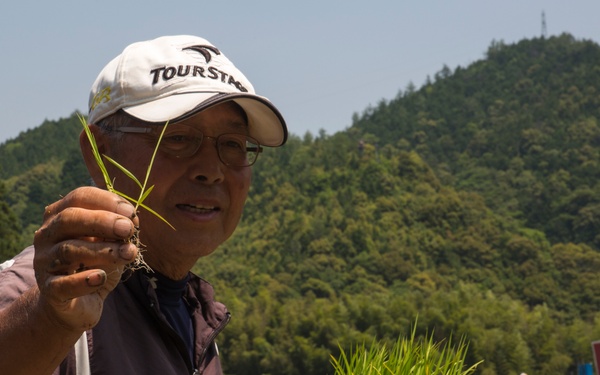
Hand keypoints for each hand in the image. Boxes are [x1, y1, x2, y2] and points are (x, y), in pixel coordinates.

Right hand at [33, 186, 138, 331]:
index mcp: (60, 215)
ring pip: (69, 250)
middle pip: (69, 219)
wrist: (74, 304)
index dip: (106, 201)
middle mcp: (46, 235)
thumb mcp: (110, 243)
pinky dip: (84, 280)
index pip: (79, 197)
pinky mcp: (48, 291)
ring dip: (103, 251)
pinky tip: (101, 277)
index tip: (131, 213)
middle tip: (128, 229)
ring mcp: (44, 262)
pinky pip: (62, 284)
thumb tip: (132, 221)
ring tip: (129, 254)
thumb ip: (119, 231)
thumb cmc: (95, 264)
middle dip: (102, 221)